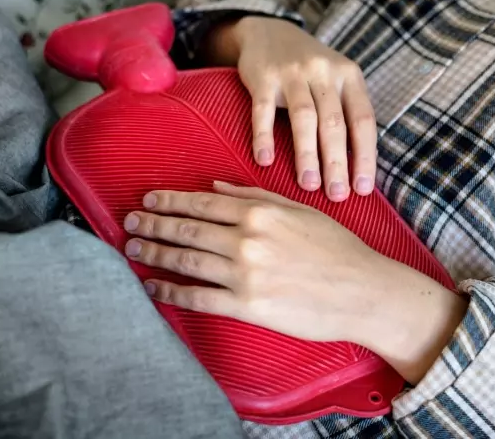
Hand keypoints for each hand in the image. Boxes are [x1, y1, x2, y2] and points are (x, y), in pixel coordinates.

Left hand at [123, 182, 467, 383]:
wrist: (364, 292)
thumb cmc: (338, 250)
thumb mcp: (300, 210)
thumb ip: (256, 197)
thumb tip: (216, 189)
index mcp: (260, 212)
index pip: (202, 204)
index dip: (170, 202)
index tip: (150, 201)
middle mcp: (247, 240)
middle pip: (187, 230)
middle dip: (153, 225)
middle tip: (130, 223)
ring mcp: (245, 274)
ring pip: (186, 261)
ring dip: (154, 254)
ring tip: (133, 251)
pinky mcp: (247, 306)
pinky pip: (198, 298)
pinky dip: (171, 292)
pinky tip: (154, 288)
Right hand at [202, 17, 377, 201]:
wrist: (269, 32)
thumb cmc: (309, 70)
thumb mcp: (336, 81)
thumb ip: (347, 114)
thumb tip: (358, 169)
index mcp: (349, 77)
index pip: (363, 120)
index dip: (365, 156)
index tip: (363, 189)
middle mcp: (324, 73)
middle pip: (334, 123)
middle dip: (337, 163)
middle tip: (337, 196)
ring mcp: (292, 73)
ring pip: (304, 118)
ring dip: (306, 154)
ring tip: (309, 185)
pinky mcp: (263, 77)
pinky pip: (263, 111)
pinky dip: (264, 137)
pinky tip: (265, 162)